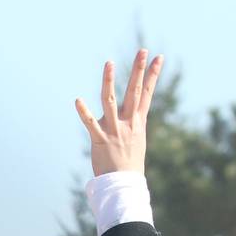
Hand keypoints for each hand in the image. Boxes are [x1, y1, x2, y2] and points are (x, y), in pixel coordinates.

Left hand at [75, 49, 163, 176]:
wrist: (124, 183)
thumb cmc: (129, 162)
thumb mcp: (136, 138)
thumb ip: (133, 122)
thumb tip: (134, 111)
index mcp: (138, 121)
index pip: (147, 93)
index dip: (153, 75)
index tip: (158, 57)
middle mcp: (128, 122)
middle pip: (134, 91)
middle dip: (138, 70)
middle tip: (143, 51)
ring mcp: (115, 130)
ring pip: (111, 101)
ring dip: (110, 81)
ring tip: (109, 63)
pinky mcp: (101, 140)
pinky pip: (91, 124)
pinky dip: (84, 112)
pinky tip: (77, 100)